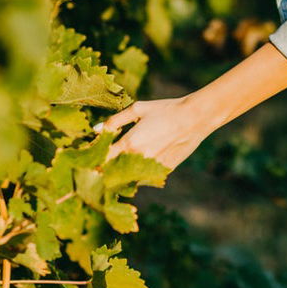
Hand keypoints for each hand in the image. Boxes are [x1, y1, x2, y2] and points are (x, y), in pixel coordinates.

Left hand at [95, 94, 217, 170]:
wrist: (194, 118)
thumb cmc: (165, 110)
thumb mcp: (138, 109)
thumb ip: (115, 121)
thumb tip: (96, 130)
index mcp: (129, 143)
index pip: (103, 159)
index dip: (95, 159)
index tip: (91, 158)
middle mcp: (139, 159)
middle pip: (114, 172)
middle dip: (107, 169)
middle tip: (101, 165)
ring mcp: (152, 168)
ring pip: (130, 178)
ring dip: (123, 174)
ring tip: (120, 166)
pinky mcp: (164, 171)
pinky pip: (146, 178)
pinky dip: (139, 174)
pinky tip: (140, 165)